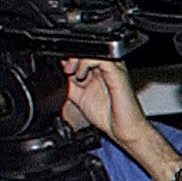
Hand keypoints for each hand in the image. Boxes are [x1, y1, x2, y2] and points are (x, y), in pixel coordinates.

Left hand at [58, 58, 178, 180]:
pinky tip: (81, 75)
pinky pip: (102, 59)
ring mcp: (115, 70)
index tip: (58, 66)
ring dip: (77, 58)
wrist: (125, 131)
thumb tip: (56, 73)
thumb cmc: (109, 117)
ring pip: (94, 50)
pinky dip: (86, 62)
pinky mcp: (118, 75)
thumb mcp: (79, 97)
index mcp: (101, 71)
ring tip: (71, 72)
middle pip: (88, 49)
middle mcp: (109, 67)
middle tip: (64, 69)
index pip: (84, 53)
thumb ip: (69, 83)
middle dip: (71, 55)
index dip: (68, 56)